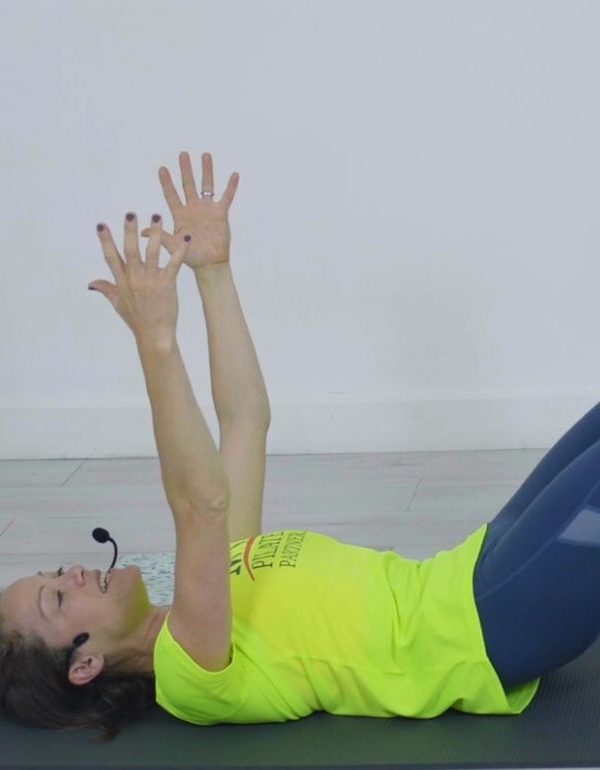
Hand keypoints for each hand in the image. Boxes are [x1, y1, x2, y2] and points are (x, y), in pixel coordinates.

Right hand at [89, 212, 190, 348]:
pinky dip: (180, 250)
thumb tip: (91, 283)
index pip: (110, 257)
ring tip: (157, 217)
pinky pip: (173, 263)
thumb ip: (106, 289)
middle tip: (130, 214)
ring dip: (155, 234)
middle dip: (130, 231)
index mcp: (121, 282)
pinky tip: (185, 238)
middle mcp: (134, 279)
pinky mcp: (166, 284)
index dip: (105, 241)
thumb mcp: (117, 304)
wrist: (154, 335)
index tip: (101, 225)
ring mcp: (150, 281)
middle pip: (130, 250)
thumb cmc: (136, 320)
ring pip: (152, 253)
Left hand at [140, 151, 238, 272]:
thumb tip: (142, 231)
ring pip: (207, 186)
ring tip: (205, 155)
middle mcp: (193, 208)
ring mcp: (207, 210)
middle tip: (182, 154)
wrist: (210, 264)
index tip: (162, 168)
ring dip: (206, 171)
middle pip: (188, 185)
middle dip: (185, 170)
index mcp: (180, 214)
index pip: (171, 195)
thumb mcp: (173, 246)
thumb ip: (161, 236)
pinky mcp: (221, 214)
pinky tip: (234, 175)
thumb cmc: (191, 257)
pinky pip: (226, 197)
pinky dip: (231, 186)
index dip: (167, 182)